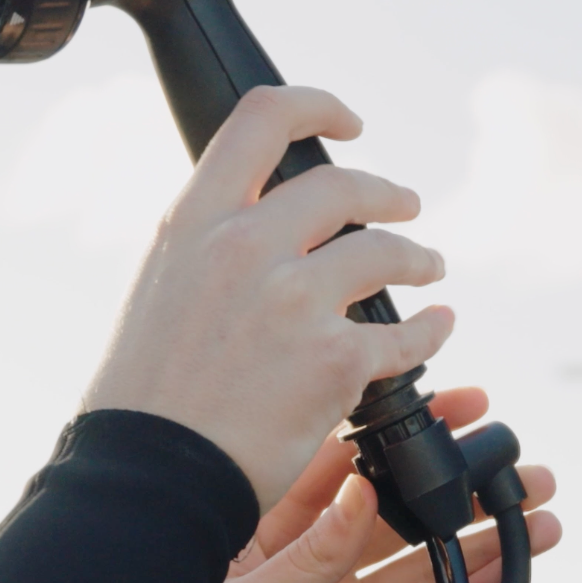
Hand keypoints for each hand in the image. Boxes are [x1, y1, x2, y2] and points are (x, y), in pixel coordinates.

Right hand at [81, 85, 451, 510]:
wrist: (152, 475)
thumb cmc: (144, 402)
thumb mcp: (156, 292)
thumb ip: (205, 251)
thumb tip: (244, 234)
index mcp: (194, 222)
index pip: (262, 119)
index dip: (317, 107)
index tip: (347, 123)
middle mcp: (246, 246)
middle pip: (343, 184)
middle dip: (387, 194)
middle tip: (407, 206)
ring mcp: (295, 300)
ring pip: (387, 251)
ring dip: (419, 256)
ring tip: (429, 267)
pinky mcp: (336, 359)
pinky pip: (407, 334)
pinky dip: (432, 329)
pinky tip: (437, 328)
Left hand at [125, 387, 558, 582]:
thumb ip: (308, 553)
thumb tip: (360, 492)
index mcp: (267, 533)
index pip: (346, 469)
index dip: (398, 439)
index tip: (449, 413)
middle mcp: (310, 571)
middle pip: (400, 520)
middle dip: (459, 492)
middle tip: (513, 471)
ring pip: (424, 572)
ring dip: (481, 547)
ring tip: (535, 522)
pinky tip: (506, 578)